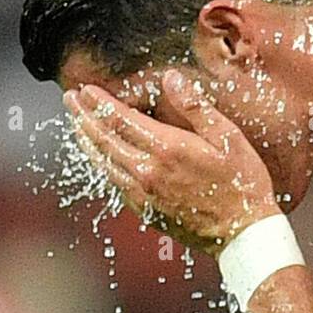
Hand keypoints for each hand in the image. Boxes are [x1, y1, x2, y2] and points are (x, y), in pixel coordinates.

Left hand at [63, 71, 276, 253]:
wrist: (242, 234)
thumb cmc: (242, 184)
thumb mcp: (227, 137)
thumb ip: (196, 107)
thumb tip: (170, 79)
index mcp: (166, 148)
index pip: (121, 118)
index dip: (100, 102)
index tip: (86, 89)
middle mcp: (148, 171)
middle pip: (105, 139)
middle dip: (84, 116)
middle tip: (70, 100)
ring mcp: (144, 193)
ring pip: (104, 163)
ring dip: (87, 141)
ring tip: (76, 125)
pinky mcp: (146, 210)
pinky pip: (115, 184)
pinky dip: (102, 166)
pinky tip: (99, 159)